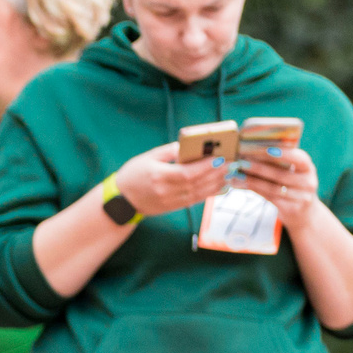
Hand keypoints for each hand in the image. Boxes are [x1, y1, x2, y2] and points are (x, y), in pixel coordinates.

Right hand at [110, 144, 229, 217]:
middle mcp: (165, 191)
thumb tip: (189, 145)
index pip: (186, 173)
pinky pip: (194, 201)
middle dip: (216, 174)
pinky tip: (219, 186)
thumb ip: (169, 151)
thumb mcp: (148, 157)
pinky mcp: (172, 207)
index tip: (220, 158)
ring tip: (230, 174)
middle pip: (196, 184)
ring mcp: (169, 202)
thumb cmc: (133, 174)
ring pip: (198, 194)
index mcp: (157, 176)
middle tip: (232, 164)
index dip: (205, 167)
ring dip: (216, 184)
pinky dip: (209, 193)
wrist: (120, 201)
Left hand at [233, 145, 323, 232]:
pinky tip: (241, 184)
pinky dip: (254, 189)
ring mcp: (301, 198)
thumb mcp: (294, 173)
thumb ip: (281, 163)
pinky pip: (268, 197)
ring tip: (237, 174)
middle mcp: (308, 182)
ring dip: (252, 180)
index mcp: (308, 168)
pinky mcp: (290, 209)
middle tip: (242, 161)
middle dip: (259, 167)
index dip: (284, 154)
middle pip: (281, 174)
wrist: (304, 213)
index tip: (267, 148)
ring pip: (272, 187)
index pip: (299, 159)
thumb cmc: (294, 185)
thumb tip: (253, 150)